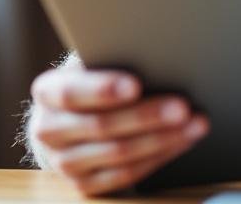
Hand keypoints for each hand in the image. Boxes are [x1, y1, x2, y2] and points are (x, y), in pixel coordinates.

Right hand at [29, 66, 208, 196]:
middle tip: (182, 106)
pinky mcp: (84, 186)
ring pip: (118, 154)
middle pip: (101, 126)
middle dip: (147, 116)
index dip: (103, 89)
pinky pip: (126, 175)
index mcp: (46, 92)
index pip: (70, 93)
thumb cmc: (92, 83)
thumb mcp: (91, 65)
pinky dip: (159, 157)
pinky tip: (182, 142)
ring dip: (162, 139)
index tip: (137, 84)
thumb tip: (154, 54)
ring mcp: (64, 163)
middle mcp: (48, 130)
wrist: (70, 121)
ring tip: (194, 124)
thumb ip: (110, 61)